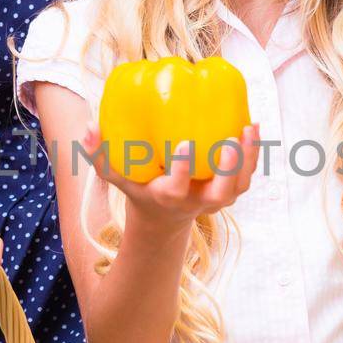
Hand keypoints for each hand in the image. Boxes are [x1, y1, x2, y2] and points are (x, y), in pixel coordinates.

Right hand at [81, 120, 260, 229]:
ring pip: (239, 185)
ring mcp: (215, 199)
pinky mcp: (228, 191)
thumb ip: (99, 154)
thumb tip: (90, 125)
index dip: (181, 170)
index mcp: (168, 198)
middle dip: (228, 170)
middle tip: (230, 142)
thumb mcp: (114, 176)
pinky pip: (245, 176)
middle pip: (220, 193)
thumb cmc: (138, 187)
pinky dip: (252, 155)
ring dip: (247, 159)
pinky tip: (252, 125)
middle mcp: (196, 202)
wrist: (163, 216)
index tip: (183, 146)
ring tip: (249, 127)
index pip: (177, 189)